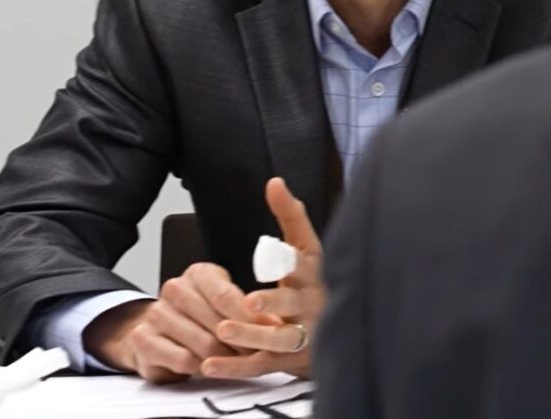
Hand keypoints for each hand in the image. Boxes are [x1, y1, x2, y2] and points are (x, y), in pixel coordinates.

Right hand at [86, 262, 261, 382]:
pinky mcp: (143, 339)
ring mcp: (157, 313)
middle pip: (216, 321)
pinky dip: (201, 367)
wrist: (157, 330)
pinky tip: (211, 368)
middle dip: (243, 341)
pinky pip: (182, 358)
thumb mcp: (225, 302)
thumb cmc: (201, 315)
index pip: (226, 295)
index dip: (250, 317)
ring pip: (202, 342)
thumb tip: (277, 324)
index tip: (271, 331)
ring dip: (225, 357)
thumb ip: (247, 309)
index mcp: (199, 273)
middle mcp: (175, 289)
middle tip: (260, 354)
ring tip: (240, 363)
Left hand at [202, 178, 325, 378]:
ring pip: (277, 337)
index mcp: (314, 273)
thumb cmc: (314, 283)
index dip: (291, 260)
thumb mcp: (308, 248)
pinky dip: (234, 366)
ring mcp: (302, 334)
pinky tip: (209, 364)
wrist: (341, 330)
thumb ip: (292, 217)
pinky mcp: (288, 360)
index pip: (305, 263)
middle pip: (294, 302)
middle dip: (274, 302)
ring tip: (224, 330)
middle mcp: (310, 303)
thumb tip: (274, 182)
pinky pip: (259, 365)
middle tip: (250, 302)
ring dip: (251, 334)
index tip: (276, 253)